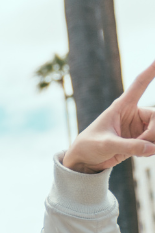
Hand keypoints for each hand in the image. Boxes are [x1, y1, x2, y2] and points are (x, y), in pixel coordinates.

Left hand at [63, 59, 154, 173]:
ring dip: (153, 142)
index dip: (151, 71)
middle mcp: (133, 113)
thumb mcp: (106, 145)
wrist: (85, 161)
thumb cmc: (89, 146)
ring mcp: (138, 126)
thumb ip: (129, 146)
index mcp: (121, 106)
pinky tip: (143, 153)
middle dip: (153, 132)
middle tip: (145, 146)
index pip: (140, 84)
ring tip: (140, 151)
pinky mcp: (140, 139)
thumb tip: (151, 148)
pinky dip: (152, 149)